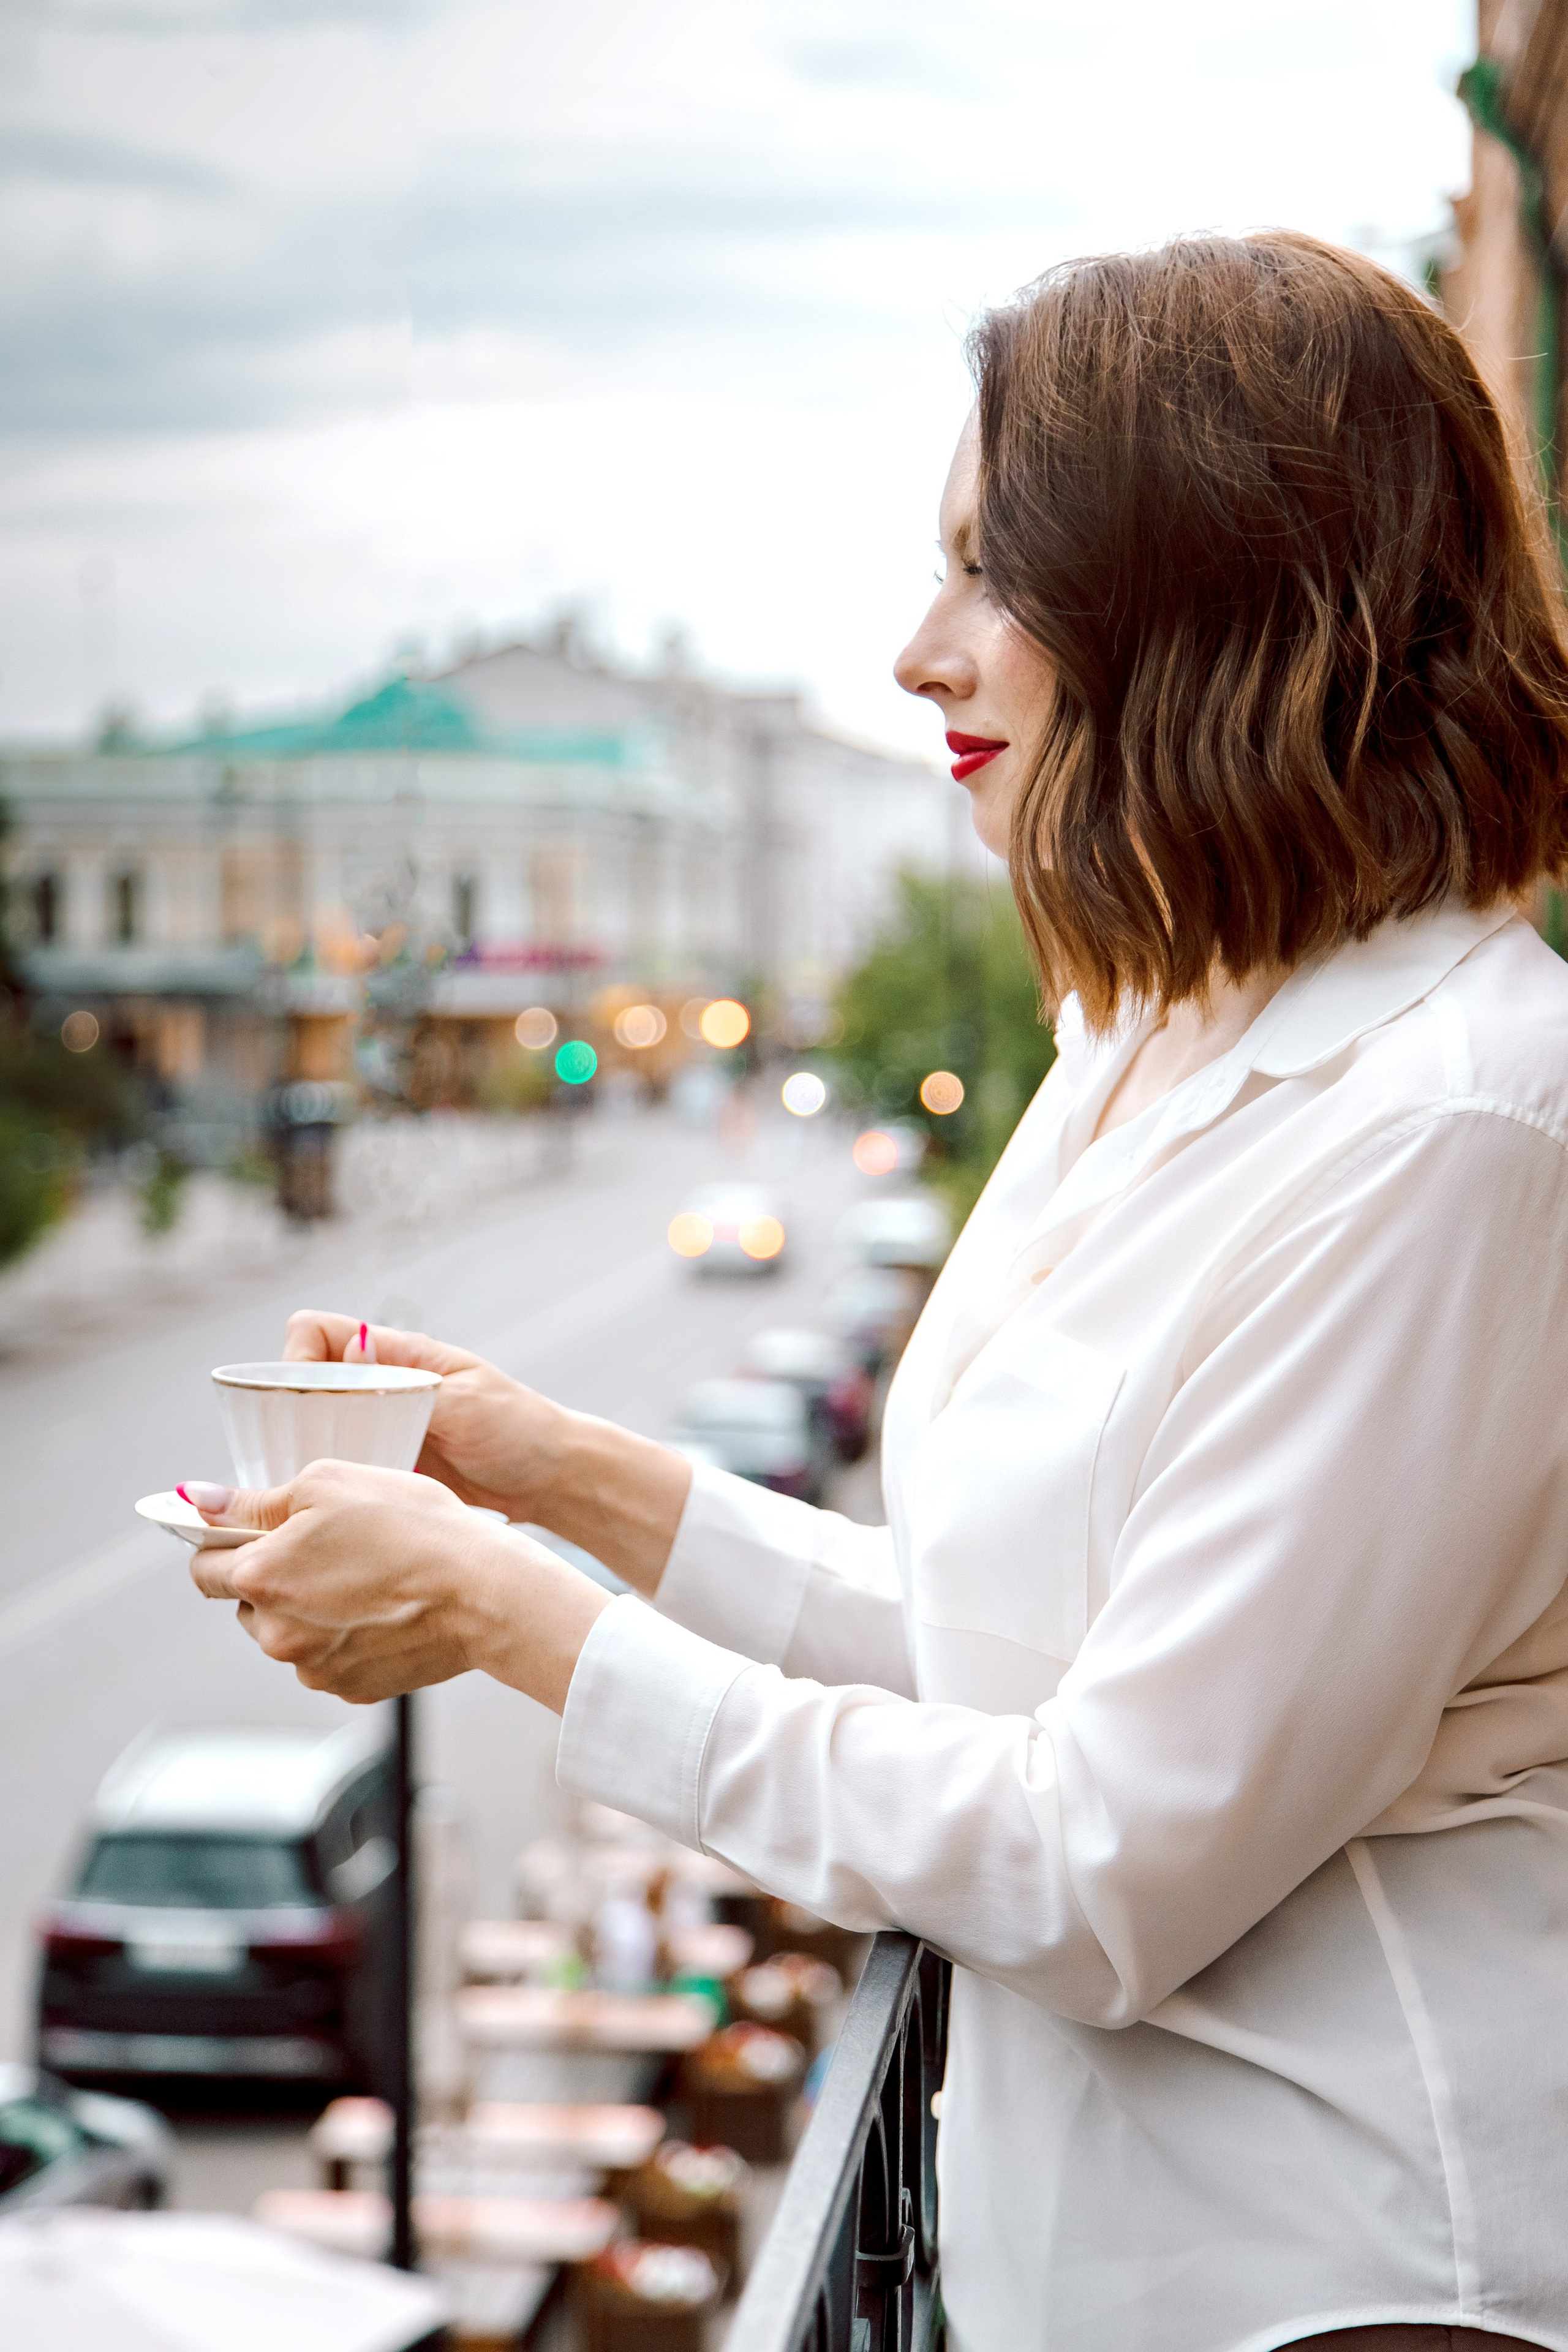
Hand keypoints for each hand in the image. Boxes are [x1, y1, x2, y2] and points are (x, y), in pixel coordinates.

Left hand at [186, 1459, 609, 1710]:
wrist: (484, 1591)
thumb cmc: (413, 1527)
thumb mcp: (328, 1483)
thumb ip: (256, 1500)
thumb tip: (199, 1501)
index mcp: (262, 1578)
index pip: (204, 1568)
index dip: (225, 1543)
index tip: (251, 1530)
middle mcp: (277, 1636)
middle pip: (248, 1604)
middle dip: (274, 1576)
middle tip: (328, 1544)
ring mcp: (315, 1669)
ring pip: (289, 1633)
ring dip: (309, 1607)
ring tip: (366, 1575)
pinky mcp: (353, 1689)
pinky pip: (331, 1657)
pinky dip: (346, 1634)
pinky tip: (384, 1605)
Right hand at [282, 1309, 571, 1521]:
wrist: (551, 1479)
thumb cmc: (518, 1427)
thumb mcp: (465, 1399)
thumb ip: (409, 1380)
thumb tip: (353, 1349)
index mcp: (397, 1355)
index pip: (316, 1333)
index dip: (295, 1357)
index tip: (302, 1396)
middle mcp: (379, 1386)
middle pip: (305, 1384)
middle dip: (291, 1414)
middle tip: (302, 1451)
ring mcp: (380, 1427)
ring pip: (316, 1428)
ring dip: (307, 1451)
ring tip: (315, 1481)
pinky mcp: (387, 1465)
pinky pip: (341, 1465)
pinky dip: (332, 1480)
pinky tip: (337, 1503)